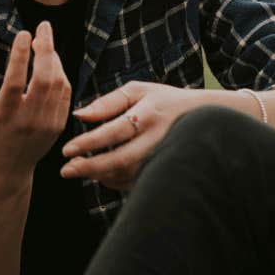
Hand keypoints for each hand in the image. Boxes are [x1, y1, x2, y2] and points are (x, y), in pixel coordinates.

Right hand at [0, 22, 71, 177]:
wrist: (7, 169)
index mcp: (5, 115)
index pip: (15, 82)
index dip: (20, 56)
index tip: (23, 33)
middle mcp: (28, 119)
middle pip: (44, 80)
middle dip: (46, 48)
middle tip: (43, 26)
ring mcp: (46, 123)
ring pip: (58, 84)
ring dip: (53, 58)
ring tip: (44, 41)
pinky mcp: (58, 125)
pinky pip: (65, 94)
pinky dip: (60, 74)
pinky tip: (51, 62)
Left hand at [59, 80, 204, 188]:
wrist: (208, 118)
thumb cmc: (164, 100)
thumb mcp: (138, 91)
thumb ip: (107, 103)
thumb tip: (79, 116)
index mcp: (149, 114)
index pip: (114, 131)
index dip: (89, 143)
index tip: (66, 150)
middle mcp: (158, 138)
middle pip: (120, 159)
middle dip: (90, 168)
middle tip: (66, 171)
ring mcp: (165, 158)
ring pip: (128, 175)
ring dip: (100, 175)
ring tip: (79, 170)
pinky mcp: (167, 172)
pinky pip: (136, 182)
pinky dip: (115, 181)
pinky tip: (101, 174)